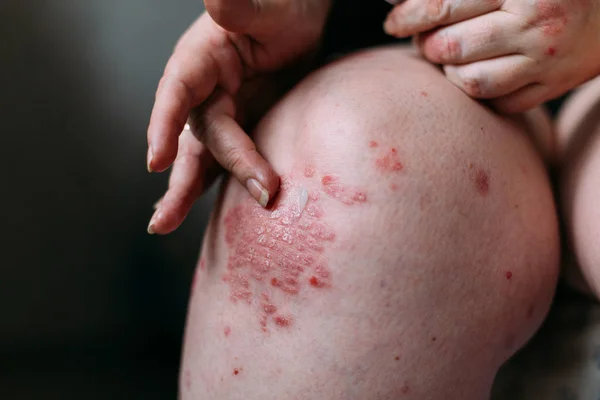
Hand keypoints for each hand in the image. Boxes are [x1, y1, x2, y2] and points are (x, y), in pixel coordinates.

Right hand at [147, 0, 330, 233]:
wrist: (300, 24)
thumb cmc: (282, 8)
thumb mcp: (267, 8)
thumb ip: (240, 8)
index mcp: (202, 58)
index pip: (178, 91)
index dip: (165, 125)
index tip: (157, 160)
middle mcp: (203, 91)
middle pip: (199, 136)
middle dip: (197, 174)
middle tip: (174, 217)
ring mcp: (221, 113)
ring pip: (201, 157)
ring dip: (185, 192)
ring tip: (162, 224)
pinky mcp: (240, 129)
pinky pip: (223, 161)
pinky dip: (213, 186)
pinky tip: (194, 211)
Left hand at [383, 0, 599, 112]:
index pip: (443, 5)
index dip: (409, 15)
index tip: (393, 21)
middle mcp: (534, 25)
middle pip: (450, 48)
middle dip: (427, 45)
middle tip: (426, 38)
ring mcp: (544, 61)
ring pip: (470, 82)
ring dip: (451, 71)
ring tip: (453, 56)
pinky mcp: (552, 87)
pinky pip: (499, 103)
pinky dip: (481, 91)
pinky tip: (482, 71)